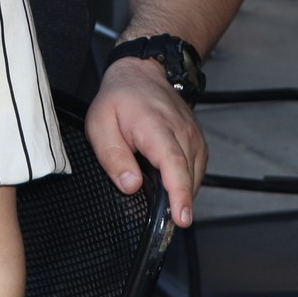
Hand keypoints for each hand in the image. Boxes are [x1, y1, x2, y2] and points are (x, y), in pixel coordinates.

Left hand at [86, 56, 206, 227]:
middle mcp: (181, 131)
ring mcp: (193, 136)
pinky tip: (171, 186)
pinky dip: (186, 182)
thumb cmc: (120, 98)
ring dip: (182, 194)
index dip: (179, 194)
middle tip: (165, 223)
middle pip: (188, 176)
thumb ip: (113, 157)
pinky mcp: (198, 141)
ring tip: (165, 204)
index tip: (181, 217)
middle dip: (179, 203)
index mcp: (155, 127)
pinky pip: (197, 170)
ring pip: (195, 176)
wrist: (142, 72)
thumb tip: (130, 185)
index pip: (173, 164)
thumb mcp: (100, 125)